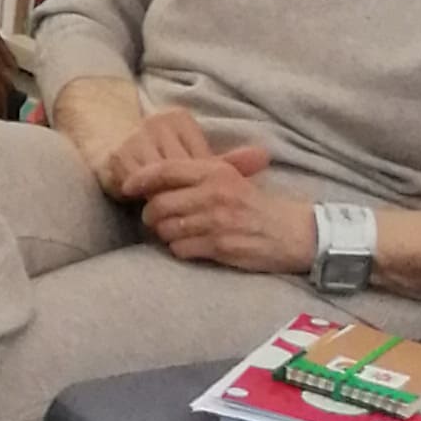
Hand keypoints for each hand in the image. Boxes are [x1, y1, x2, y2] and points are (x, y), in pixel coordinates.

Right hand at [87, 102, 222, 204]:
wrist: (109, 143)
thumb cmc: (161, 155)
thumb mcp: (195, 158)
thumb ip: (230, 162)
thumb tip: (264, 156)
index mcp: (178, 119)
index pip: (198, 159)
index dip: (200, 184)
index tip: (200, 199)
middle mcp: (156, 123)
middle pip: (178, 170)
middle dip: (183, 194)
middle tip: (190, 214)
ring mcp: (135, 137)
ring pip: (158, 179)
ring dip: (164, 198)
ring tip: (172, 214)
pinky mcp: (118, 155)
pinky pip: (138, 185)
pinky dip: (146, 197)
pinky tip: (150, 206)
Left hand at [132, 143, 312, 273]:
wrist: (294, 232)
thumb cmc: (256, 205)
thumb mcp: (231, 179)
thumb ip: (196, 176)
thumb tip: (153, 179)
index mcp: (216, 172)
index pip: (165, 170)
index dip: (139, 178)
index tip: (127, 187)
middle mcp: (214, 194)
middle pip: (159, 204)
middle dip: (150, 214)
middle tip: (155, 219)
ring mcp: (216, 222)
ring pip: (166, 229)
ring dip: (165, 234)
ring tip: (177, 233)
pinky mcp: (220, 247)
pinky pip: (181, 249)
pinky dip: (180, 249)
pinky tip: (192, 247)